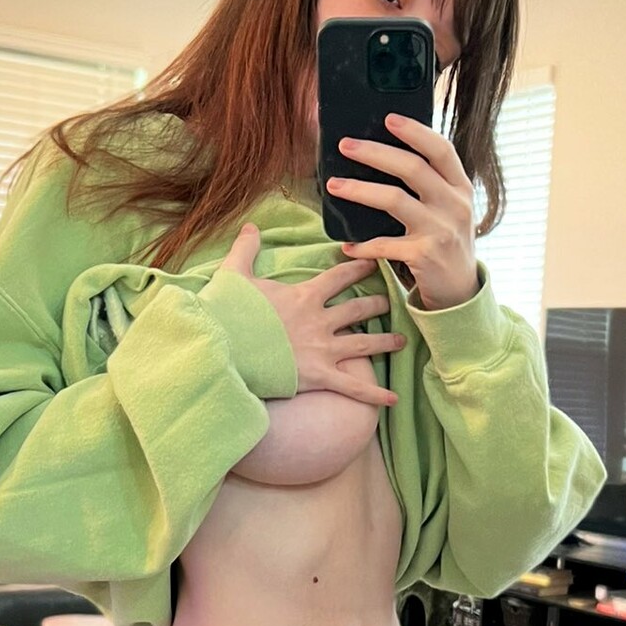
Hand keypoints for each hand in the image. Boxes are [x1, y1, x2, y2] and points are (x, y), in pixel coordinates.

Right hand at [220, 224, 403, 407]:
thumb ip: (246, 249)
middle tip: (392, 302)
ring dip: (385, 342)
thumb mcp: (234, 275)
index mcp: (305, 295)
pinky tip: (393, 399)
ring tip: (402, 340)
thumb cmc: (227, 312)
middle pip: (359, 308)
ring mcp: (323, 349)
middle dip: (378, 304)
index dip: (359, 268)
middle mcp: (320, 321)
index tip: (374, 262)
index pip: (340, 276)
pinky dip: (374, 394)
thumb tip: (251, 226)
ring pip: (364, 344)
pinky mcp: (319, 376)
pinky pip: (353, 387)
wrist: (223, 349)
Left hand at [325, 115, 479, 310]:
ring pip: (395, 200)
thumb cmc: (447, 242)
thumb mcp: (450, 208)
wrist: (460, 291)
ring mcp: (440, 230)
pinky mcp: (424, 256)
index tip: (389, 119)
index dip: (415, 132)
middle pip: (412, 168)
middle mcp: (454, 205)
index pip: (441, 150)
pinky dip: (363, 245)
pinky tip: (346, 245)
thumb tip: (387, 154)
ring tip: (334, 185)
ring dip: (360, 190)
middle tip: (346, 145)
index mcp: (460, 187)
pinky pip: (385, 245)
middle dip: (375, 153)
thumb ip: (431, 184)